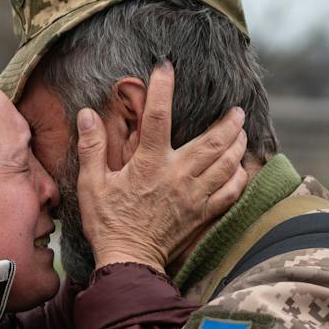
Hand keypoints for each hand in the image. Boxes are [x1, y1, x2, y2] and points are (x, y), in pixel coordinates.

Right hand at [77, 63, 250, 272]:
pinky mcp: (203, 214)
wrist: (128, 261)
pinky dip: (239, 177)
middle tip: (236, 109)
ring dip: (237, 144)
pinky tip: (240, 168)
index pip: (158, 117)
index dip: (162, 88)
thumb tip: (86, 114)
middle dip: (228, 121)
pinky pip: (231, 192)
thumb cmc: (108, 222)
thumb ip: (91, 147)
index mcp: (149, 164)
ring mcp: (195, 195)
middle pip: (213, 141)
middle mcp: (178, 176)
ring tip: (241, 131)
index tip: (165, 67)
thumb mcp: (91, 184)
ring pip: (226, 163)